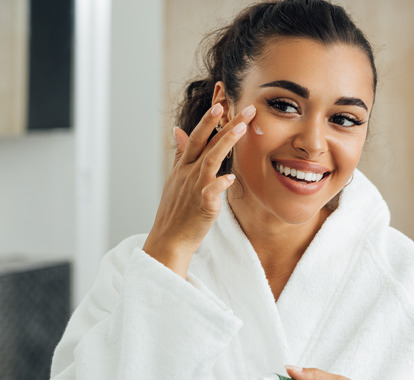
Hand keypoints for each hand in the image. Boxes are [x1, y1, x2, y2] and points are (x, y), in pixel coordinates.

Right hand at [143, 103, 255, 275]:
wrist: (169, 240)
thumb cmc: (176, 211)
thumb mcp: (175, 179)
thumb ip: (180, 154)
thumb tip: (177, 130)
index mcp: (183, 167)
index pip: (196, 137)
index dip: (208, 120)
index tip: (221, 103)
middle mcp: (187, 174)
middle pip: (206, 143)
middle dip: (225, 124)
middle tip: (245, 108)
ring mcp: (194, 189)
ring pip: (210, 160)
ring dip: (226, 143)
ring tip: (243, 129)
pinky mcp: (202, 207)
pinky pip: (211, 192)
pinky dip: (220, 183)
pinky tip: (231, 176)